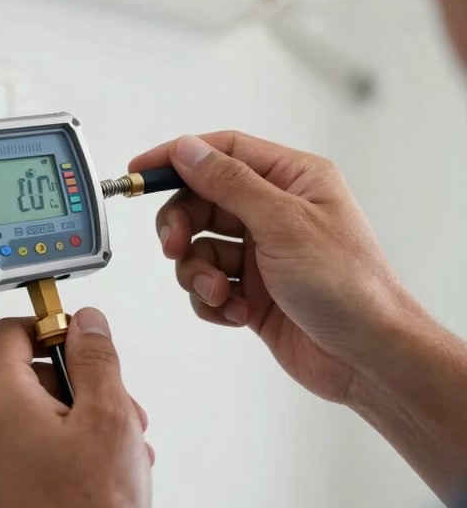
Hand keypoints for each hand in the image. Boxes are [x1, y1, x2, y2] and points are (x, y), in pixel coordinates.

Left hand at [0, 309, 151, 507]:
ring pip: (26, 418)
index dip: (50, 329)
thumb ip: (95, 357)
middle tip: (116, 413)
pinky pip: (17, 454)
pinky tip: (88, 479)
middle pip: (25, 377)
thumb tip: (86, 323)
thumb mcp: (110, 417)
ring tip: (109, 455)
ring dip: (71, 424)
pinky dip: (51, 454)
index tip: (79, 343)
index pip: (11, 331)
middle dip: (75, 388)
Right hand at [130, 132, 409, 403]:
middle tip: (174, 247)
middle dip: (182, 226)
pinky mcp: (252, 290)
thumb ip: (229, 182)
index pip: (222, 151)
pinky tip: (238, 313)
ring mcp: (262, 252)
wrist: (367, 358)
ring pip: (199, 247)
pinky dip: (212, 300)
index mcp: (292, 179)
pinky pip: (208, 284)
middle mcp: (274, 210)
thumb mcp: (283, 223)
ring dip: (198, 272)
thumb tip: (188, 150)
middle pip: (201, 201)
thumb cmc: (348, 286)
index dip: (177, 157)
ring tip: (219, 293)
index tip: (140, 171)